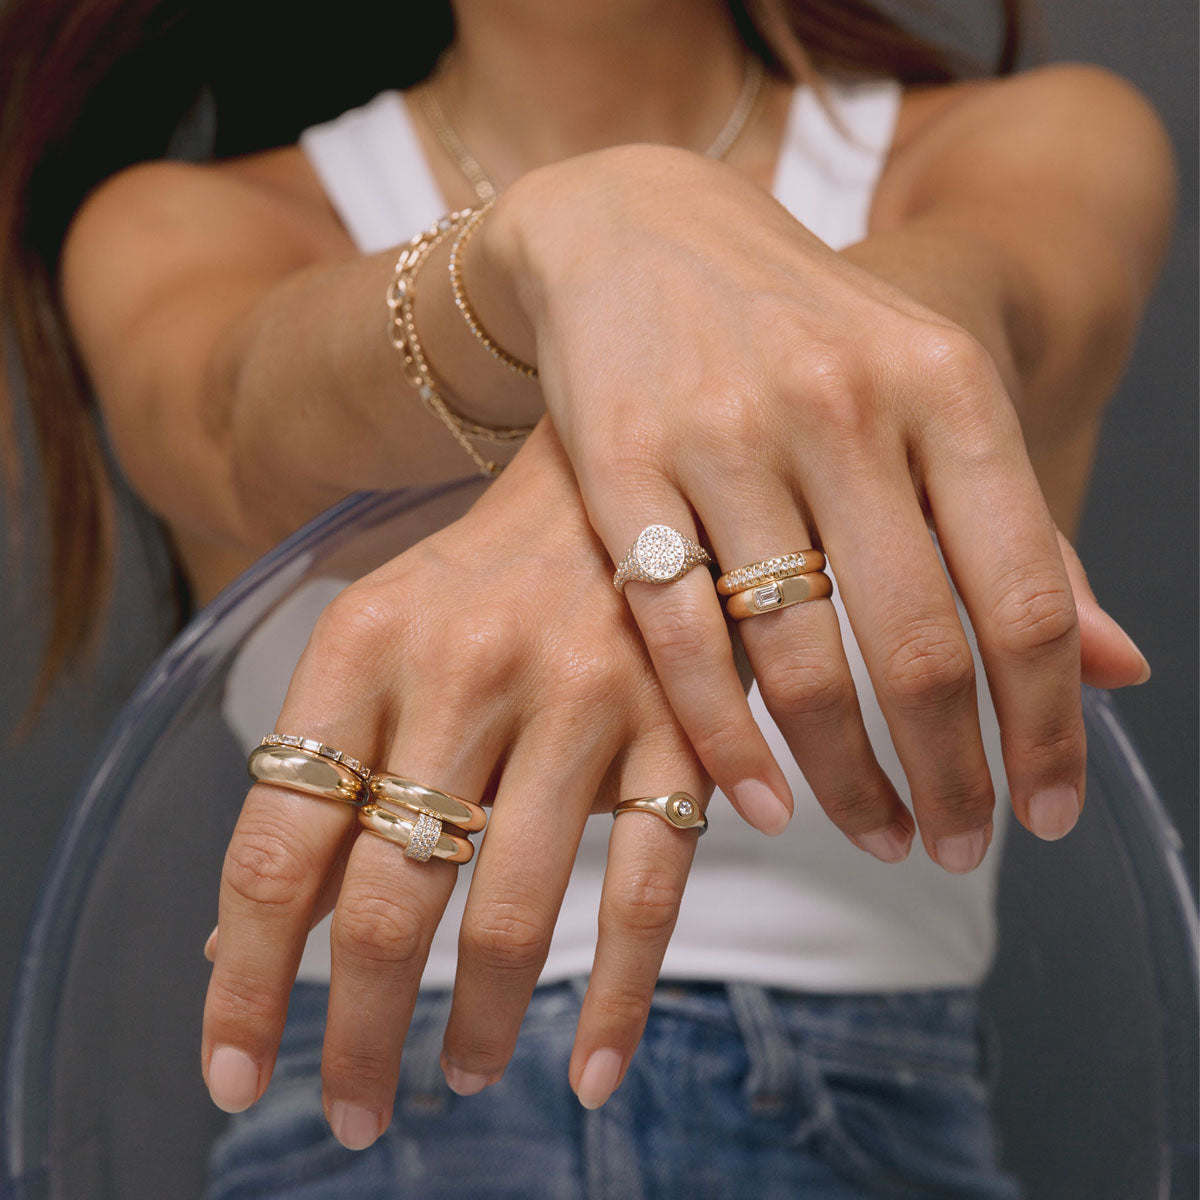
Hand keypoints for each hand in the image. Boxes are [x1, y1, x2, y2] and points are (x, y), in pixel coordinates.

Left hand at [203, 422, 707, 1144]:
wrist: (609, 476)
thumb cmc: (476, 578)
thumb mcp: (374, 643)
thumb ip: (319, 779)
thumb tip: (251, 943)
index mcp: (364, 645)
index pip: (275, 844)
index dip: (243, 979)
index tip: (234, 1071)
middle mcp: (466, 669)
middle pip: (387, 896)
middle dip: (355, 1031)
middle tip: (348, 1110)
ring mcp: (581, 697)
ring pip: (512, 908)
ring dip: (478, 1023)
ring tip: (459, 1076)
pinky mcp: (680, 727)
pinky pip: (649, 890)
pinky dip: (620, 997)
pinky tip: (594, 1070)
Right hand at [479, 146, 1146, 868]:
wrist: (642, 230)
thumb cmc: (804, 330)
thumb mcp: (928, 397)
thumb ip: (1017, 531)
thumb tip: (1121, 669)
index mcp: (942, 385)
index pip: (1025, 590)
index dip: (1049, 720)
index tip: (1049, 810)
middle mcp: (840, 405)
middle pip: (918, 641)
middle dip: (953, 773)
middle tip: (960, 848)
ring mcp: (723, 436)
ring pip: (798, 655)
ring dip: (847, 775)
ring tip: (878, 836)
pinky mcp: (620, 467)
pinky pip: (681, 634)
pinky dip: (725, 738)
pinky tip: (762, 802)